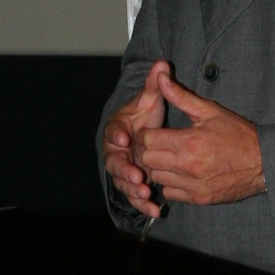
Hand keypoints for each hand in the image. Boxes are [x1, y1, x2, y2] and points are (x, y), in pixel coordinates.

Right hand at [103, 61, 168, 216]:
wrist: (141, 136)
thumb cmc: (144, 117)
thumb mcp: (150, 101)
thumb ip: (154, 84)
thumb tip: (161, 63)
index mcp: (118, 129)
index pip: (113, 132)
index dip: (117, 135)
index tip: (125, 138)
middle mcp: (115, 152)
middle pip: (114, 162)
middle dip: (124, 169)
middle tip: (136, 174)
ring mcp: (123, 169)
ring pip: (123, 182)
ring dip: (133, 189)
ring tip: (146, 193)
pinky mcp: (132, 184)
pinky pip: (135, 196)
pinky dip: (143, 204)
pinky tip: (155, 211)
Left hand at [132, 71, 264, 205]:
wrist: (264, 162)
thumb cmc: (238, 134)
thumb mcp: (210, 111)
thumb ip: (181, 96)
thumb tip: (160, 77)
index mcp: (188, 141)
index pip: (147, 139)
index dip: (147, 134)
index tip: (155, 132)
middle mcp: (188, 166)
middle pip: (147, 159)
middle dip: (150, 150)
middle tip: (161, 145)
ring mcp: (193, 185)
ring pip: (156, 177)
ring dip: (160, 167)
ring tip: (172, 158)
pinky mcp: (198, 198)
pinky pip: (170, 193)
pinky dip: (171, 184)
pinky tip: (182, 174)